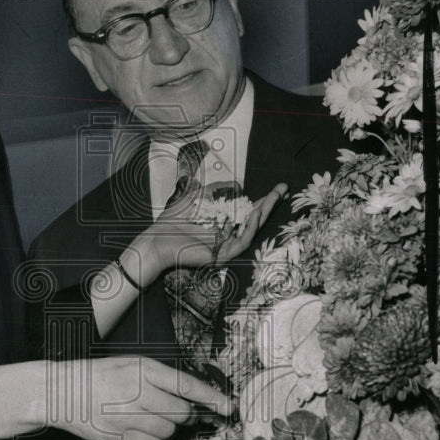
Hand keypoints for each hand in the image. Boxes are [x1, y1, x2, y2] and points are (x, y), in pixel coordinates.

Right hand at [49, 356, 232, 439]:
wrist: (63, 391)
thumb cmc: (100, 375)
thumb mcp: (131, 365)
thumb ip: (161, 379)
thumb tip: (193, 399)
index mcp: (143, 369)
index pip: (187, 385)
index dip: (212, 398)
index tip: (228, 407)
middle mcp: (137, 392)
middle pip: (181, 413)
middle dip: (185, 415)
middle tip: (175, 410)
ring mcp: (127, 417)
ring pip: (169, 432)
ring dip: (168, 428)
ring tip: (149, 416)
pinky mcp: (119, 438)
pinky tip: (139, 428)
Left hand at [132, 181, 288, 278]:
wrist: (156, 241)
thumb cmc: (172, 222)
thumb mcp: (196, 198)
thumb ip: (214, 190)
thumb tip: (236, 184)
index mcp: (223, 224)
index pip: (247, 211)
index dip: (263, 200)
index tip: (277, 188)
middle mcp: (228, 236)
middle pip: (254, 220)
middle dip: (269, 204)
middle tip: (283, 189)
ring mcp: (226, 247)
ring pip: (251, 231)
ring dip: (262, 214)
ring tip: (272, 199)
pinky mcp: (222, 256)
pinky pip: (242, 242)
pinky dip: (250, 228)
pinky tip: (255, 214)